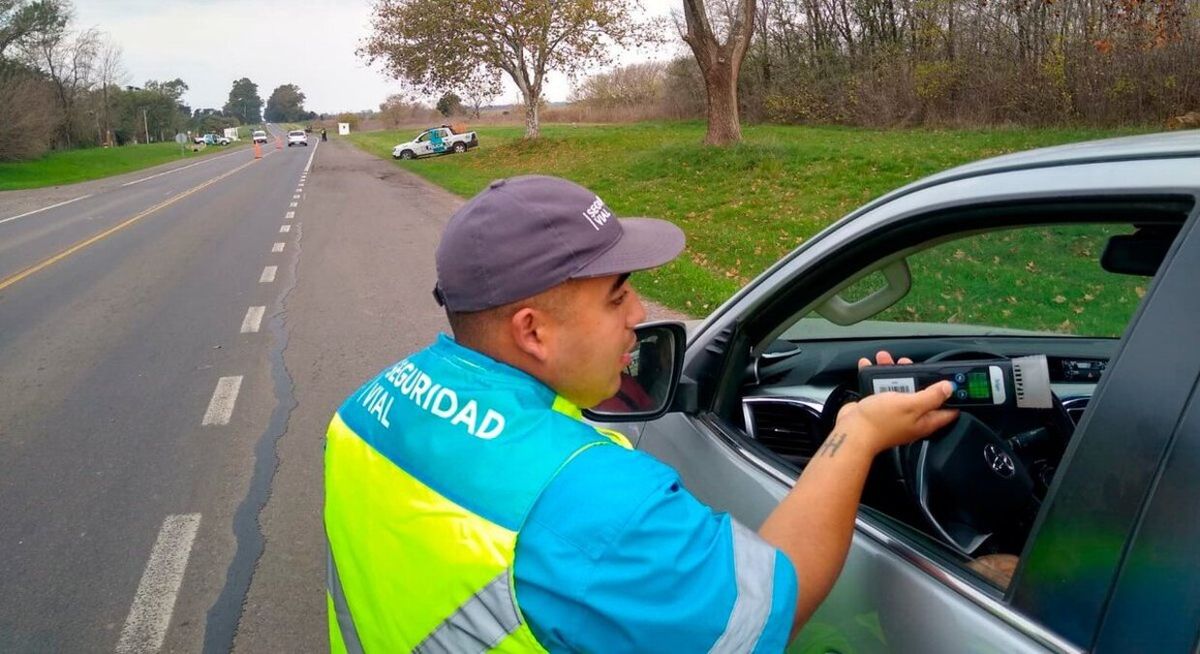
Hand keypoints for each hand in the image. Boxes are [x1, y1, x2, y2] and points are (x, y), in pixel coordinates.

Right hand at [832, 351, 957, 454]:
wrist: (851, 432)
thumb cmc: (880, 422)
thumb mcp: (911, 404)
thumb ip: (932, 396)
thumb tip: (949, 388)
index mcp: (924, 420)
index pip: (948, 408)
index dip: (955, 394)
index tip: (958, 380)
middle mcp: (912, 418)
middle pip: (922, 393)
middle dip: (919, 376)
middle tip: (913, 364)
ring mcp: (895, 413)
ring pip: (899, 388)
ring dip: (894, 373)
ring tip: (886, 360)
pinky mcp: (879, 409)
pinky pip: (881, 389)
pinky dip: (876, 377)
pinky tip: (870, 366)